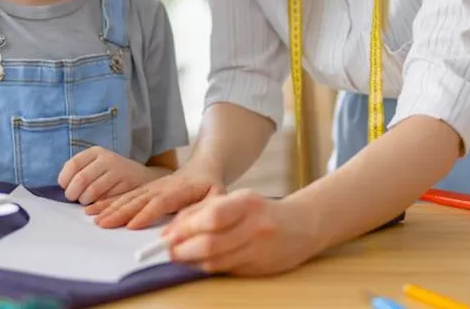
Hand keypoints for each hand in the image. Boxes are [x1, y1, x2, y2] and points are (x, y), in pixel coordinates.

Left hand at [57, 147, 158, 204]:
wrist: (142, 178)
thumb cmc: (111, 175)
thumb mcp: (95, 165)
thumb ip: (79, 171)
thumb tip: (62, 185)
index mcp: (95, 152)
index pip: (73, 165)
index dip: (64, 179)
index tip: (65, 187)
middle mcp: (107, 158)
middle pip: (81, 179)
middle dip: (73, 193)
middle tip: (74, 198)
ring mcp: (119, 171)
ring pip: (93, 191)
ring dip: (85, 200)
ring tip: (86, 201)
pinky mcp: (127, 185)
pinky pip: (106, 199)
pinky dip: (99, 204)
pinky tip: (99, 203)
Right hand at [85, 163, 223, 228]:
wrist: (202, 167)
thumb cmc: (211, 186)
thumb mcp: (218, 196)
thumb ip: (206, 210)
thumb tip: (187, 227)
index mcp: (179, 190)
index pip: (160, 202)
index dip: (146, 214)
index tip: (131, 225)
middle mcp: (160, 187)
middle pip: (138, 200)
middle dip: (119, 212)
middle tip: (103, 224)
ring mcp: (149, 187)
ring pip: (127, 197)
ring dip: (109, 207)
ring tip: (93, 218)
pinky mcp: (143, 190)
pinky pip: (123, 197)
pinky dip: (107, 203)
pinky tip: (92, 209)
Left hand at [162, 190, 319, 275]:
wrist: (303, 225)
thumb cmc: (262, 211)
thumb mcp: (238, 200)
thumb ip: (205, 210)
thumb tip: (172, 229)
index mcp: (247, 204)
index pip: (210, 218)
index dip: (184, 229)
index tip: (166, 235)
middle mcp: (255, 227)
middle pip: (210, 244)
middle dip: (182, 251)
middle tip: (168, 252)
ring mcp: (259, 250)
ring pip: (216, 262)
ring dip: (192, 262)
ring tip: (180, 258)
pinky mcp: (259, 268)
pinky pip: (226, 270)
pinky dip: (208, 267)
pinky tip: (200, 262)